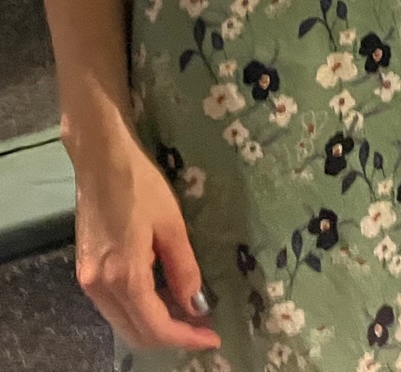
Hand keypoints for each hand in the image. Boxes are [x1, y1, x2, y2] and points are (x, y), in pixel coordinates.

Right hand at [71, 135, 217, 351]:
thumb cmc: (141, 187)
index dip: (186, 338)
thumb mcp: (172, 227)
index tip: (213, 339)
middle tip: (205, 330)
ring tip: (190, 315)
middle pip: (135, 332)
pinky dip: (140, 309)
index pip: (155, 326)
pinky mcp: (86, 271)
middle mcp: (99, 288)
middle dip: (171, 337)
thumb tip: (197, 306)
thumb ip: (184, 270)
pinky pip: (115, 305)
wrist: (101, 162)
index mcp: (123, 277)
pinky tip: (164, 297)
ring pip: (123, 321)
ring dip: (155, 325)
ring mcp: (88, 281)